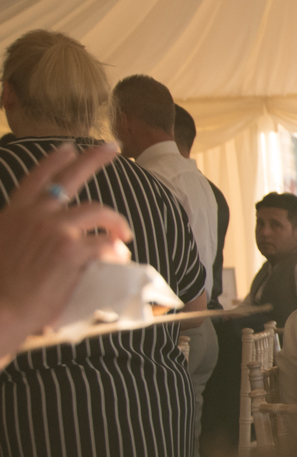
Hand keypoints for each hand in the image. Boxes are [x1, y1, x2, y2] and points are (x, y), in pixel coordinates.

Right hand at [0, 143, 131, 360]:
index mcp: (15, 213)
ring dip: (116, 222)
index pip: (37, 178)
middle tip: (113, 147)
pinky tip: (118, 258)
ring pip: (98, 211)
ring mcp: (55, 229)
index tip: (70, 148)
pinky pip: (106, 245)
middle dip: (93, 159)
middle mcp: (35, 215)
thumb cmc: (1, 287)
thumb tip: (54, 238)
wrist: (0, 309)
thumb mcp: (4, 246)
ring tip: (125, 234)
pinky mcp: (72, 250)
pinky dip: (116, 251)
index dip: (55, 161)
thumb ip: (24, 234)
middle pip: (70, 179)